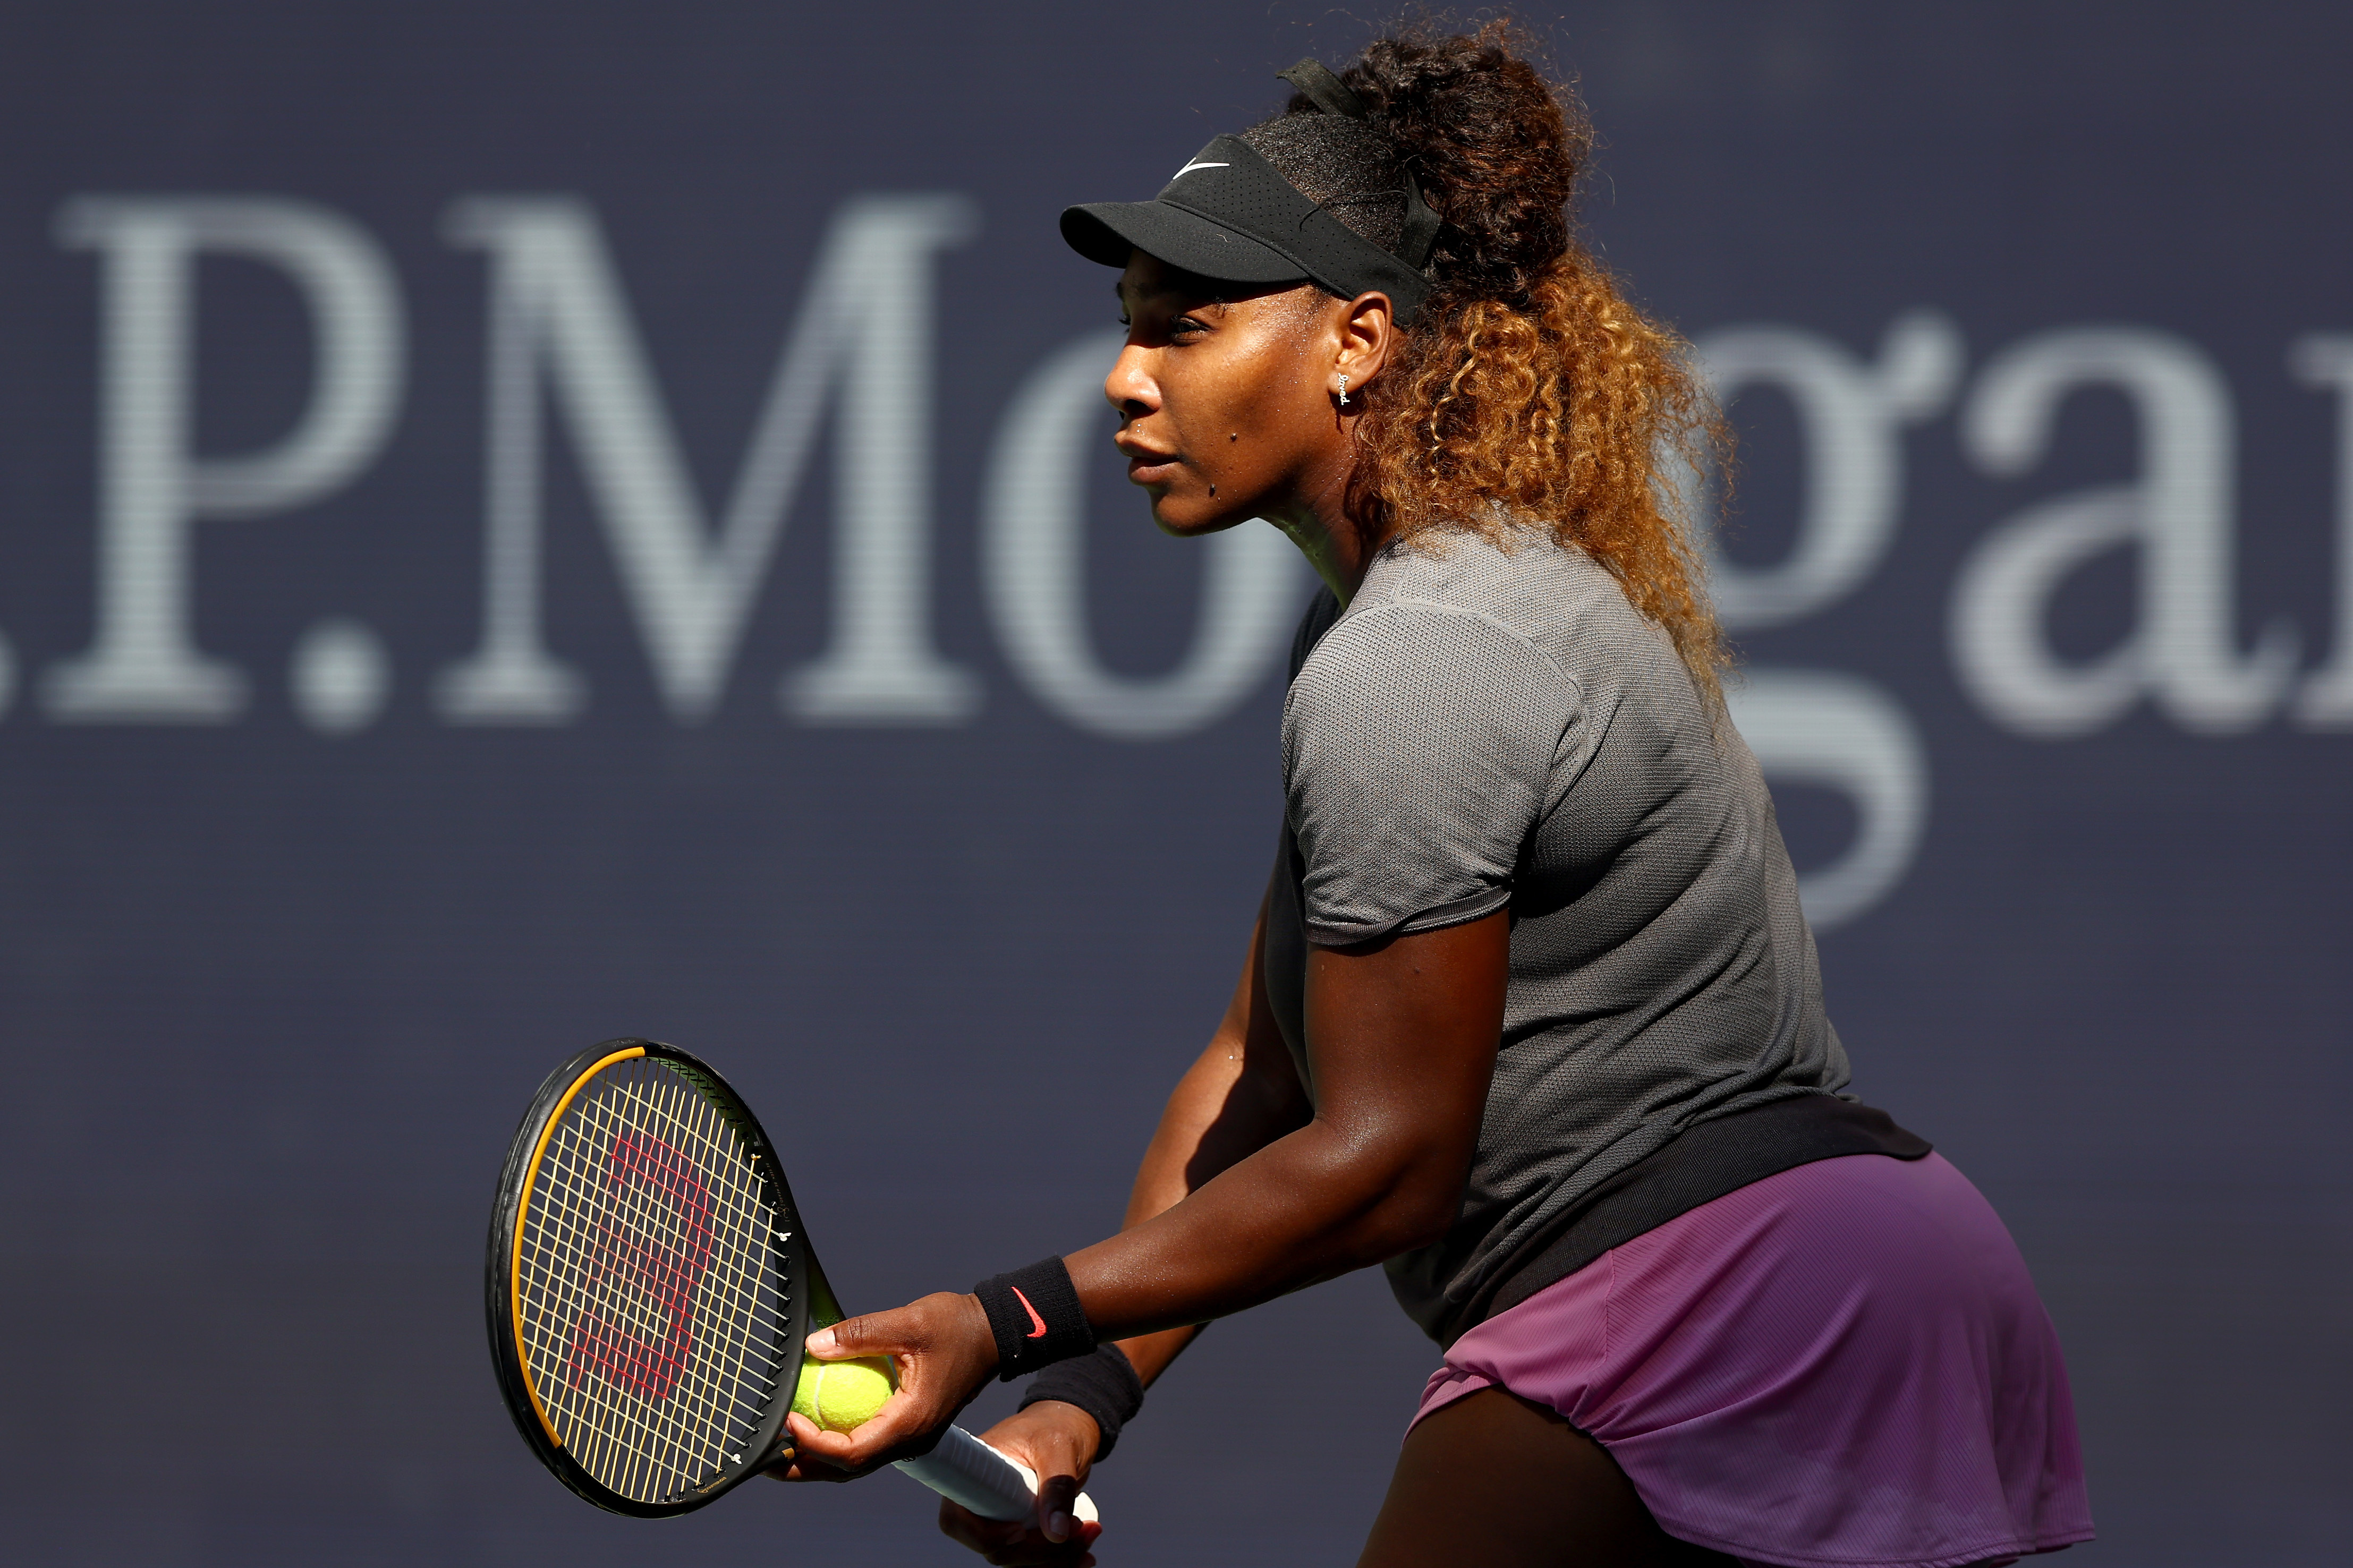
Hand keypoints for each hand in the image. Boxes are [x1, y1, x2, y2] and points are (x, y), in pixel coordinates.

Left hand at [766, 1291, 998, 1482]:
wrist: (994, 1332)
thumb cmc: (957, 1325)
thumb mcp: (908, 1321)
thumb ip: (861, 1333)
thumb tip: (813, 1346)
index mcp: (912, 1421)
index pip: (854, 1451)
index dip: (815, 1442)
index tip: (790, 1418)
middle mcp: (912, 1438)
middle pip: (850, 1469)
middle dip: (807, 1466)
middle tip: (768, 1459)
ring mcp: (912, 1435)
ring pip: (858, 1462)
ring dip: (819, 1460)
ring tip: (783, 1450)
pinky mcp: (910, 1425)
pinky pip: (868, 1445)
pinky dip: (839, 1443)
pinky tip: (817, 1427)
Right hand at [936, 1402, 1103, 1565]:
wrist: (1070, 1426)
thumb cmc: (1055, 1425)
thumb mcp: (1058, 1447)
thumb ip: (1057, 1486)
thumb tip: (1057, 1533)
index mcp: (974, 1474)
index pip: (957, 1519)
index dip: (984, 1535)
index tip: (1021, 1530)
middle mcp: (981, 1501)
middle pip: (995, 1548)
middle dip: (1039, 1549)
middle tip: (1081, 1529)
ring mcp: (1001, 1519)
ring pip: (1017, 1558)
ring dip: (1057, 1558)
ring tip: (1092, 1533)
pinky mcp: (1022, 1530)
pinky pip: (1033, 1557)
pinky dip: (1059, 1560)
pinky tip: (1086, 1555)